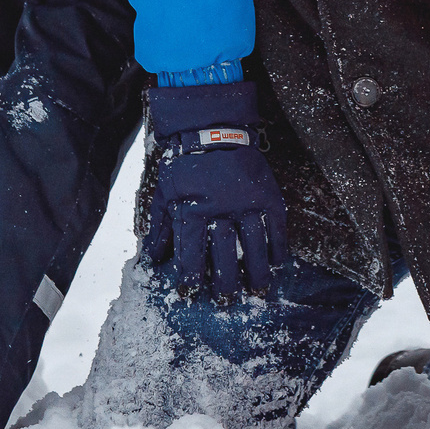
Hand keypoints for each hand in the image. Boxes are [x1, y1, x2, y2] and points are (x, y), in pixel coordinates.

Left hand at [140, 81, 287, 297]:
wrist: (214, 126)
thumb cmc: (184, 162)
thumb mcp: (164, 191)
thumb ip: (159, 226)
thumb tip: (152, 259)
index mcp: (193, 211)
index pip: (191, 255)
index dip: (190, 278)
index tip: (190, 293)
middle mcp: (221, 211)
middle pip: (226, 258)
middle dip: (225, 284)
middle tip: (227, 302)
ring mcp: (247, 204)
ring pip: (255, 247)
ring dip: (257, 273)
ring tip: (258, 291)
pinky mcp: (267, 195)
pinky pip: (276, 227)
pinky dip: (278, 247)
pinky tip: (278, 262)